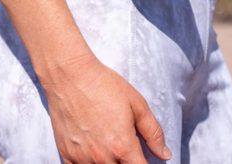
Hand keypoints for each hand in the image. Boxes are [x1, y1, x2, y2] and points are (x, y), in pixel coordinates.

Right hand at [41, 54, 172, 162]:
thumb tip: (165, 154)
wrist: (70, 75)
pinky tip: (92, 152)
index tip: (142, 158)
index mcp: (123, 146)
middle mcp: (103, 158)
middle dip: (127, 163)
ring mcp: (82, 159)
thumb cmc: (103, 85)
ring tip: (110, 146)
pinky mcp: (66, 155)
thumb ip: (153, 131)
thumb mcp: (136, 103)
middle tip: (125, 147)